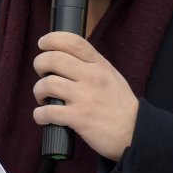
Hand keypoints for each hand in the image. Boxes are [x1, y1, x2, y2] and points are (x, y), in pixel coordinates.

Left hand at [32, 32, 138, 160]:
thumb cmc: (120, 105)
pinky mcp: (79, 118)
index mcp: (99, 65)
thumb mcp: (111, 75)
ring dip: (38, 91)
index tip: (42, 44)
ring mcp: (85, 97)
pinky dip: (39, 114)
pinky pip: (48, 112)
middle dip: (39, 65)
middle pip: (53, 59)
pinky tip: (43, 116)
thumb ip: (91, 64)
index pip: (73, 41)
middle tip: (41, 73)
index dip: (52, 39)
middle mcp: (91, 77)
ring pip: (47, 84)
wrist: (135, 132)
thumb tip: (66, 56)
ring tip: (43, 98)